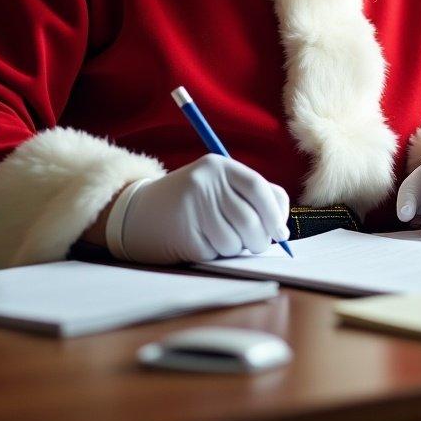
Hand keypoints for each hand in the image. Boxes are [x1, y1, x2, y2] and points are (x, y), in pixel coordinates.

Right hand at [114, 155, 290, 264]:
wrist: (138, 212)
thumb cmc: (191, 200)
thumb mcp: (219, 185)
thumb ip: (252, 197)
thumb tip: (282, 228)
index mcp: (219, 165)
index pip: (259, 188)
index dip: (275, 213)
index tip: (281, 231)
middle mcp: (205, 182)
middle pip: (250, 219)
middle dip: (260, 239)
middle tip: (257, 244)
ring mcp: (192, 207)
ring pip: (235, 241)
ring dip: (237, 249)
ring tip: (224, 240)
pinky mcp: (183, 233)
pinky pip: (216, 253)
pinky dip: (217, 255)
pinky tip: (203, 243)